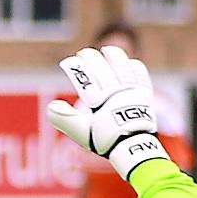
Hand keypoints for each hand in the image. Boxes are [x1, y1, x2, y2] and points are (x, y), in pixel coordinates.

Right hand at [46, 45, 166, 179]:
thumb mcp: (82, 133)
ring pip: (122, 68)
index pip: (85, 79)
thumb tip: (51, 106)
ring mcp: (131, 92)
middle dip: (91, 59)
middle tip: (83, 53)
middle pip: (102, 70)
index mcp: (100, 101)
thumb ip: (65, 119)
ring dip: (114, 56)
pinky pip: (140, 76)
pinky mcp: (144, 95)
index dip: (75, 68)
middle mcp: (116, 93)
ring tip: (107, 49)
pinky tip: (130, 62)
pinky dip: (134, 67)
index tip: (68, 61)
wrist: (132, 148)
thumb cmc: (105, 140)